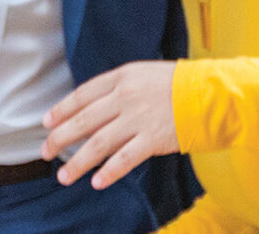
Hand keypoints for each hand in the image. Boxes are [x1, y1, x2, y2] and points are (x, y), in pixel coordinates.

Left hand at [41, 60, 179, 188]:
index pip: (82, 94)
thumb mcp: (145, 75)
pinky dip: (109, 172)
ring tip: (64, 177)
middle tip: (46, 151)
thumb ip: (121, 88)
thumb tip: (95, 107)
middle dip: (60, 138)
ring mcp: (138, 118)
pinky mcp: (153, 139)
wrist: (213, 92)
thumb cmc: (180, 84)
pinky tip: (97, 182)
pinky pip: (124, 159)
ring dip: (78, 162)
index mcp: (122, 77)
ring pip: (98, 143)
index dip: (62, 109)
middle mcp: (125, 97)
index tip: (47, 122)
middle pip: (83, 120)